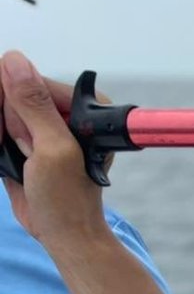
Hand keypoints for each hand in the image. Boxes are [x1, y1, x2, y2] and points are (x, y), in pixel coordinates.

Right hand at [1, 50, 106, 244]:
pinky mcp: (26, 140)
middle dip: (7, 124)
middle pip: (9, 93)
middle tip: (27, 153)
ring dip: (1, 136)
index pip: (28, 79)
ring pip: (0, 111)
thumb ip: (34, 105)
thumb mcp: (52, 149)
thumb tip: (15, 61)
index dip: (13, 105)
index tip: (23, 136)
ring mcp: (43, 125)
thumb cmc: (67, 197)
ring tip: (21, 163)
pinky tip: (11, 163)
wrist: (61, 232)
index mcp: (84, 105)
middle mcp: (65, 111)